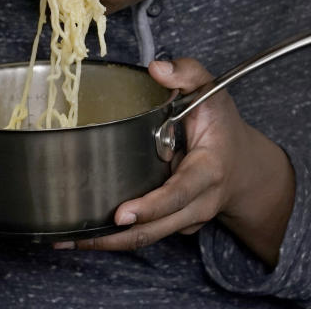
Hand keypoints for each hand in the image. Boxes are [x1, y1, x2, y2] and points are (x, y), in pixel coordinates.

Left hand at [62, 58, 295, 265]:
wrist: (245, 167)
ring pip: (146, 238)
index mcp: (208, 170)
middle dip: (115, 237)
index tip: (122, 214)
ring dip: (107, 242)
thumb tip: (156, 68)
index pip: (179, 193)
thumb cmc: (223, 126)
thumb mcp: (213, 92)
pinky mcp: (173, 225)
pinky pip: (145, 234)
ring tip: (65, 242)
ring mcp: (186, 219)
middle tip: (76, 238)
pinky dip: (114, 237)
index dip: (151, 206)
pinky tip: (82, 234)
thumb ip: (188, 73)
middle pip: (156, 229)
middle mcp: (198, 203)